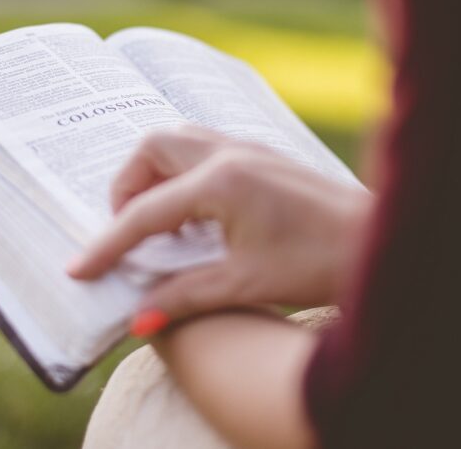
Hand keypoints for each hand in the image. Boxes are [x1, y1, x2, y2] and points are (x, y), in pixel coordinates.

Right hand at [68, 126, 370, 327]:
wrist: (381, 243)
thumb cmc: (321, 262)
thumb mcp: (245, 284)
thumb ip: (184, 296)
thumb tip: (138, 319)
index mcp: (221, 182)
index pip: (144, 212)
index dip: (107, 244)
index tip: (79, 269)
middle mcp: (230, 154)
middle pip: (152, 148)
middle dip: (127, 187)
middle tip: (128, 233)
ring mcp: (248, 148)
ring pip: (178, 141)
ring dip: (155, 175)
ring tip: (159, 223)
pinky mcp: (263, 156)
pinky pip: (204, 148)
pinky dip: (183, 174)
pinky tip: (196, 216)